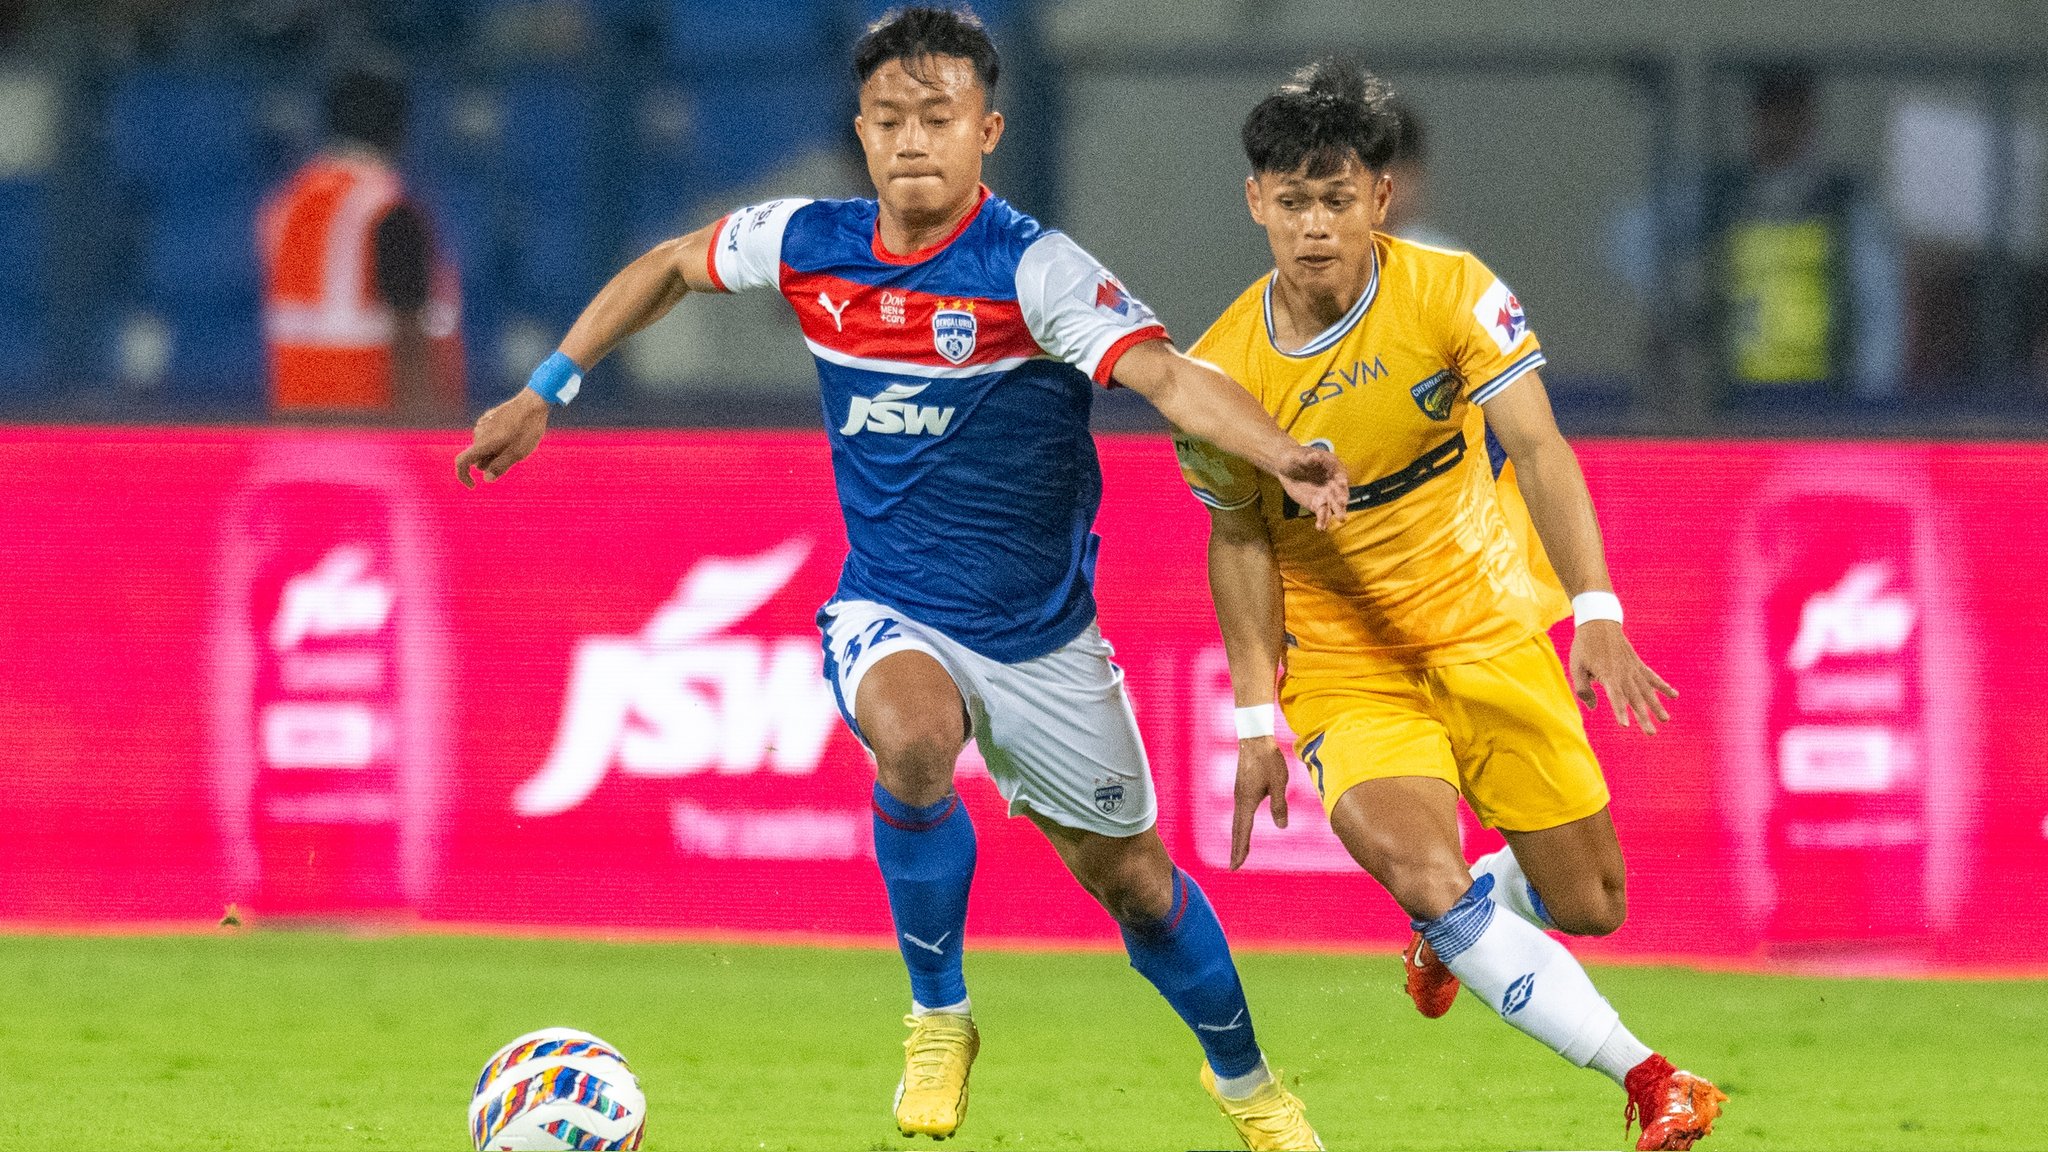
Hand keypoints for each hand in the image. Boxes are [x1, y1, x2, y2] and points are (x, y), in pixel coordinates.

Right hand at [456, 389, 550, 487]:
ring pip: (484, 447)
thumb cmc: (527, 429)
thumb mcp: (518, 453)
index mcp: (482, 443)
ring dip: (495, 451)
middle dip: (490, 462)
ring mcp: (483, 424)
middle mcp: (478, 433)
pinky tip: (514, 434)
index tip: (474, 485)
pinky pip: (488, 436)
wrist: (533, 402)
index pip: (461, 462)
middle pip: (477, 457)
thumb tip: (486, 479)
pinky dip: (497, 441)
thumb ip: (500, 467)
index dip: (464, 477)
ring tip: (517, 443)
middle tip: (514, 456)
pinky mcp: (489, 417)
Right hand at [1230, 736, 1291, 869]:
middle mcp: (1240, 800)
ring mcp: (1239, 794)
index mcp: (1247, 801)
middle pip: (1237, 830)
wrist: (1254, 738)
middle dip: (1236, 849)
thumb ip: (1279, 805)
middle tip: (1234, 867)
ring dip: (1238, 838)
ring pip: (1237, 822)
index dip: (1240, 849)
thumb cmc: (1268, 759)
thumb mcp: (1279, 782)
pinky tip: (1243, 828)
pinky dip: (1240, 826)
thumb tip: (1281, 827)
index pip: (1243, 831)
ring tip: (1239, 852)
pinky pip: (1240, 813)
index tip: (1236, 865)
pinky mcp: (1241, 788)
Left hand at [1275, 444, 1349, 530]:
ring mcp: (1327, 495)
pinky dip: (1323, 521)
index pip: (1340, 474)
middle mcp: (1334, 482)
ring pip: (1334, 505)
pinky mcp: (1318, 504)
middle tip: (1342, 504)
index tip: (1342, 483)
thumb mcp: (1298, 457)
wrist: (1286, 470)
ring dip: (1338, 512)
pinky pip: (1323, 514)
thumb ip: (1308, 458)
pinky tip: (1321, 527)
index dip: (1341, 478)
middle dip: (1342, 497)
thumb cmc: (1294, 458)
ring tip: (1341, 519)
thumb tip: (1315, 456)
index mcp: (1333, 467)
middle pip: (1340, 491)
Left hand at [1568, 621, 1676, 733]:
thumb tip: (1593, 707)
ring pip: (1646, 690)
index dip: (1620, 712)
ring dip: (1657, 706)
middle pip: (1635, 699)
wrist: (1598, 622)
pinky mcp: (1637, 663)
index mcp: (1607, 675)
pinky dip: (1663, 686)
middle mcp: (1623, 673)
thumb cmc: (1584, 647)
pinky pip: (1652, 677)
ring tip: (1666, 720)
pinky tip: (1674, 695)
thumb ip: (1582, 688)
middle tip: (1651, 733)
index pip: (1615, 697)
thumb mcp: (1576, 667)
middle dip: (1643, 717)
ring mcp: (1633, 668)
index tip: (1625, 726)